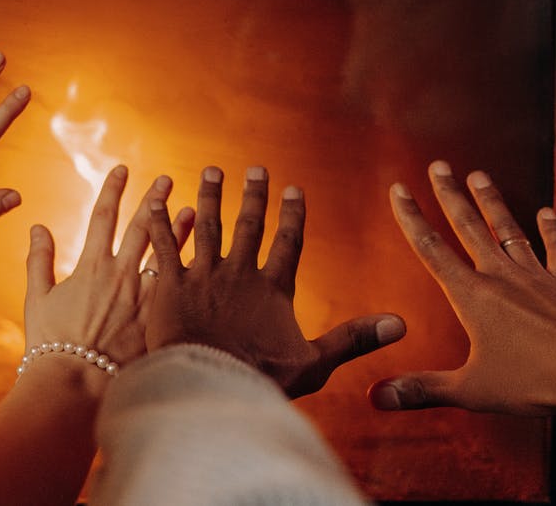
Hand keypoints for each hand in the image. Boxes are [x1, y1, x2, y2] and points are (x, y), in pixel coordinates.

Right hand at [24, 166, 192, 384]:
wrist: (75, 386)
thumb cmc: (52, 347)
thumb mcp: (38, 299)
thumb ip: (39, 260)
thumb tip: (37, 227)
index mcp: (90, 266)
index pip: (103, 215)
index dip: (113, 189)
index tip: (123, 169)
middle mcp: (121, 274)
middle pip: (142, 227)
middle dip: (154, 199)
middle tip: (168, 179)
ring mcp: (144, 297)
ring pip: (168, 254)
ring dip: (180, 229)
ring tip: (193, 209)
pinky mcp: (160, 319)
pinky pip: (179, 288)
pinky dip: (190, 270)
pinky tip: (203, 260)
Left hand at [146, 166, 405, 397]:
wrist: (209, 386)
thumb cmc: (261, 379)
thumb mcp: (315, 363)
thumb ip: (354, 339)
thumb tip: (401, 325)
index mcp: (273, 289)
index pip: (288, 243)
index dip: (292, 215)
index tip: (294, 190)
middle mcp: (239, 273)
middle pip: (248, 226)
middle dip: (253, 195)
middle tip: (255, 169)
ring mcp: (203, 276)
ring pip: (208, 226)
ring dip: (211, 197)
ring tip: (211, 172)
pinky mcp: (170, 285)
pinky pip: (164, 246)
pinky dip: (159, 222)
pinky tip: (154, 200)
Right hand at [372, 161, 555, 447]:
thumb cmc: (536, 380)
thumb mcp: (470, 389)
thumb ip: (423, 389)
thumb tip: (379, 396)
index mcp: (472, 297)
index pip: (431, 248)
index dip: (411, 218)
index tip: (400, 190)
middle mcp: (501, 277)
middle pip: (468, 226)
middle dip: (449, 195)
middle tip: (438, 167)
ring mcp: (536, 276)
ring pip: (507, 229)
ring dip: (491, 202)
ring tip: (479, 176)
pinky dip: (551, 229)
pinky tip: (546, 213)